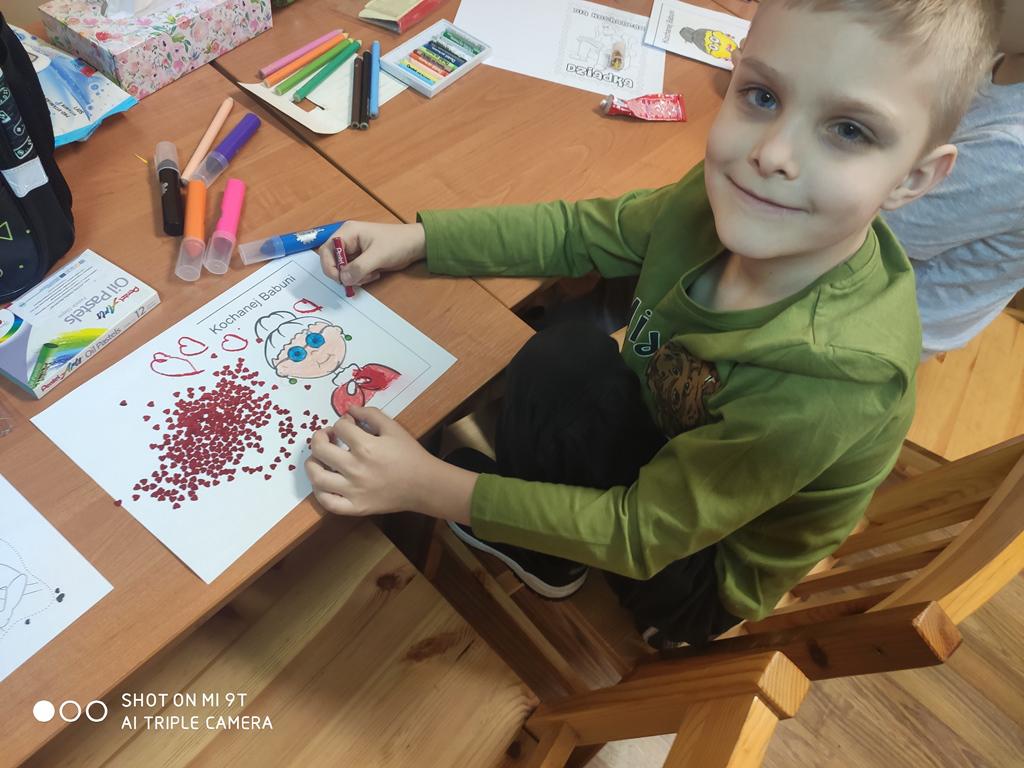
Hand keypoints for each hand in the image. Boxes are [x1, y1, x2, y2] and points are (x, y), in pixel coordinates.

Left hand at [306, 405, 478, 520]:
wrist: (424, 485)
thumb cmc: (410, 455)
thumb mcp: (393, 428)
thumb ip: (371, 414)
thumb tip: (349, 409)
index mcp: (366, 447)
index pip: (340, 427)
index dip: (342, 421)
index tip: (348, 424)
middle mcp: (355, 469)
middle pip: (320, 449)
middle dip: (319, 437)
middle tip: (326, 436)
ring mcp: (353, 491)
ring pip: (317, 478)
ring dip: (312, 464)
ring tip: (317, 459)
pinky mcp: (355, 507)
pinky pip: (328, 503)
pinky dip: (319, 493)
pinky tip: (323, 483)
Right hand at [317, 222, 426, 288]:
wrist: (415, 245)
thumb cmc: (398, 242)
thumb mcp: (378, 255)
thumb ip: (359, 267)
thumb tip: (344, 279)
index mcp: (348, 232)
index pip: (326, 250)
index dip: (329, 266)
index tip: (340, 278)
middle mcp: (348, 241)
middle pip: (333, 262)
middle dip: (344, 273)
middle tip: (358, 279)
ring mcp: (354, 251)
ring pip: (343, 270)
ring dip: (354, 277)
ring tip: (371, 274)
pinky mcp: (361, 260)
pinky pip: (352, 273)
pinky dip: (360, 278)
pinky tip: (374, 274)